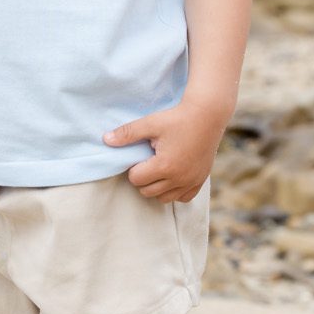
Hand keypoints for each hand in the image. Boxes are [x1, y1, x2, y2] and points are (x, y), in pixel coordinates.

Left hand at [101, 99, 227, 202]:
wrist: (207, 115)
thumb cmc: (177, 118)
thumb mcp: (151, 123)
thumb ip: (127, 134)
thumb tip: (105, 140)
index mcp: (164, 165)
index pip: (136, 179)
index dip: (134, 167)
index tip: (142, 154)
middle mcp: (178, 178)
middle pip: (147, 191)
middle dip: (144, 178)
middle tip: (149, 160)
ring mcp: (191, 182)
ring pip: (164, 198)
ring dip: (157, 187)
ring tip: (160, 167)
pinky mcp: (200, 181)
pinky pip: (183, 198)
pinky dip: (175, 191)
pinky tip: (174, 174)